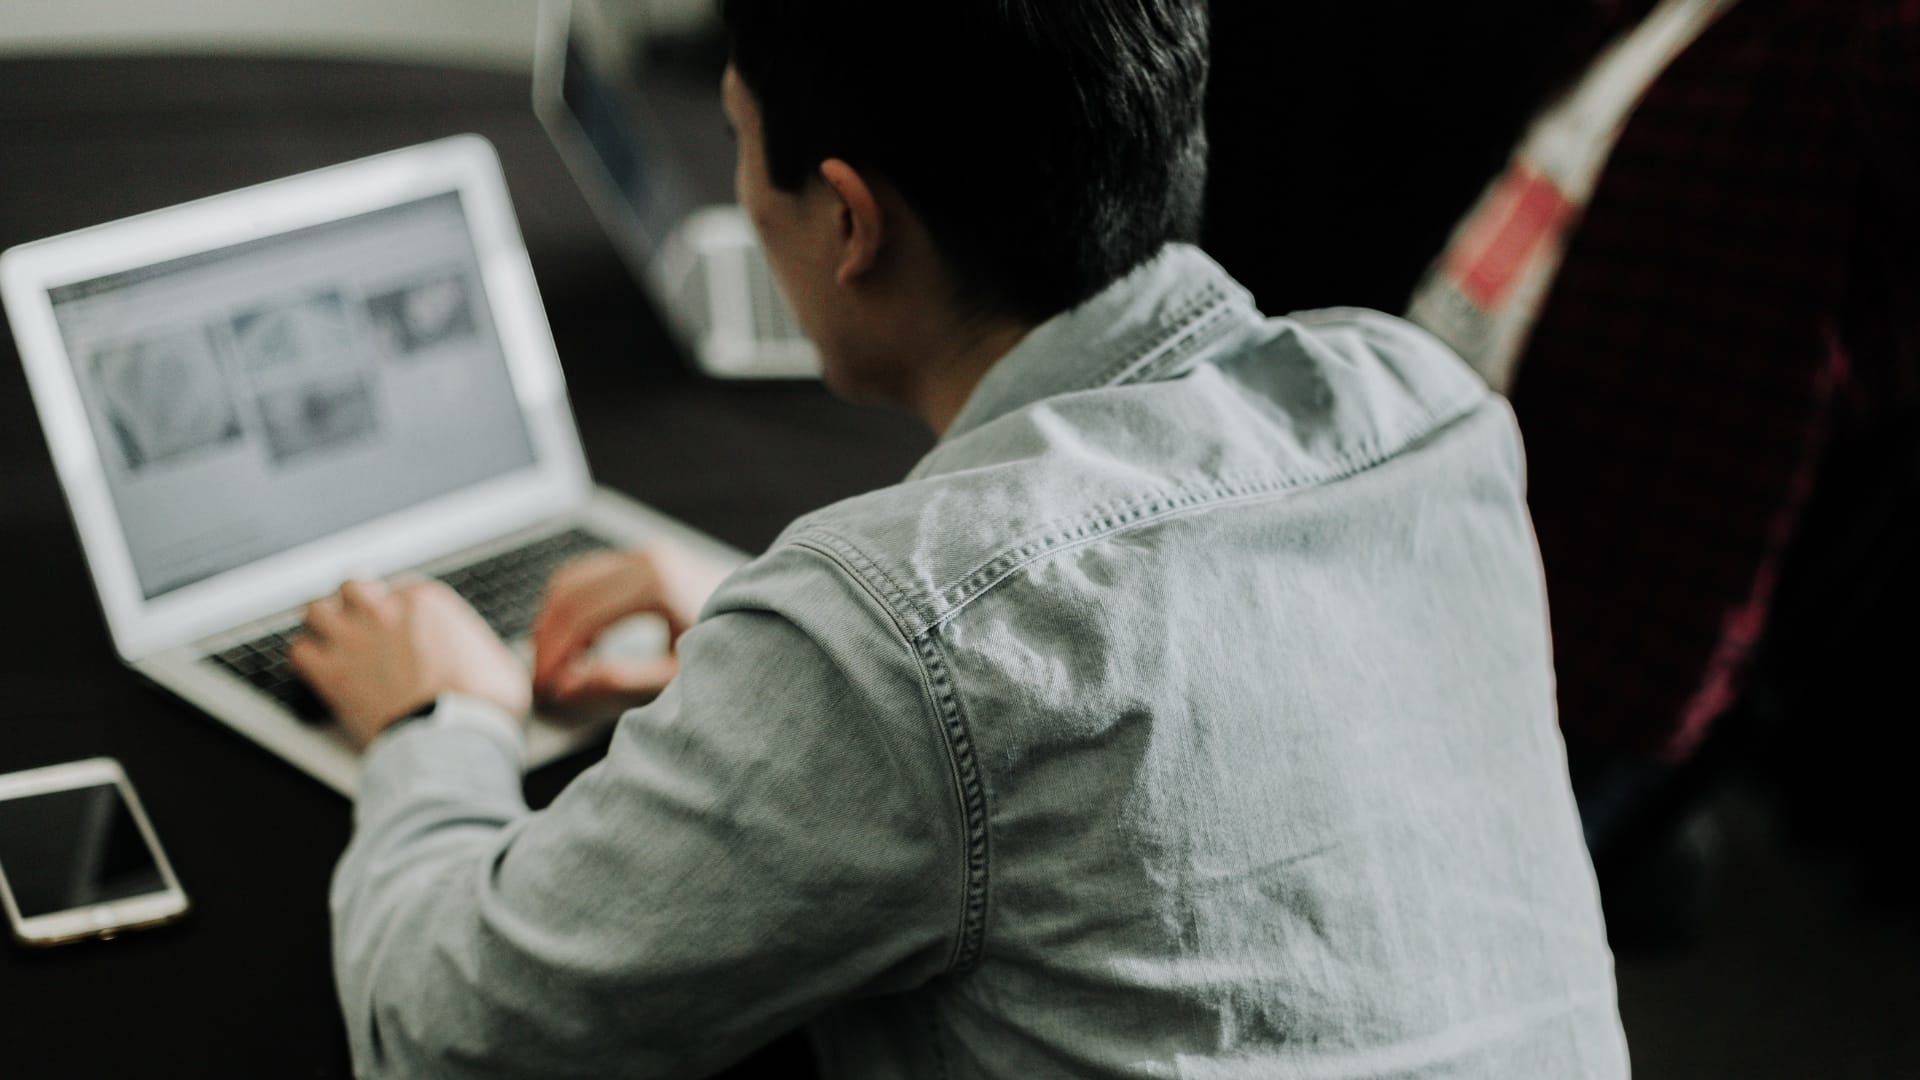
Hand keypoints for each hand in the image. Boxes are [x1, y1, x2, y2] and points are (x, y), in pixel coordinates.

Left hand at [288, 578, 530, 747]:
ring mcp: (354, 640)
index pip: (399, 586)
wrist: (453, 737)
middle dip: (354, 602)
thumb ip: (483, 649)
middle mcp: (385, 612)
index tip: (400, 622)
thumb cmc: (482, 704)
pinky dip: (306, 657)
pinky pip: (299, 650)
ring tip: (331, 638)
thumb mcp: (500, 663)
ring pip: (315, 610)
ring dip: (322, 623)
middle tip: (360, 621)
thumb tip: (492, 660)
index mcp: (427, 602)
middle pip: (352, 586)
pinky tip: (318, 668)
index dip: (396, 606)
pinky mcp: (331, 673)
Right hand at [530, 544, 729, 713]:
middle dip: (546, 638)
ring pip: (572, 578)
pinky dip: (572, 608)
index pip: (579, 615)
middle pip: (567, 592)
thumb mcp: (680, 675)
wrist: (778, 617)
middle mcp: (647, 557)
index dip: (553, 654)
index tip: (544, 689)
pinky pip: (590, 576)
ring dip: (554, 620)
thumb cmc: (739, 647)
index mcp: (656, 581)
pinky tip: (579, 647)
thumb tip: (567, 687)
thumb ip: (622, 681)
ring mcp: (646, 553)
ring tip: (555, 667)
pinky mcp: (648, 559)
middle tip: (540, 681)